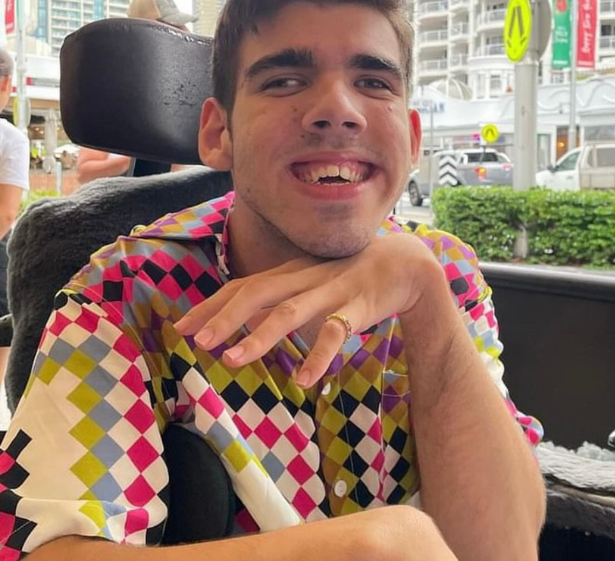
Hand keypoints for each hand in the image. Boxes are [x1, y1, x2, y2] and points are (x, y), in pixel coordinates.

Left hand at [173, 233, 442, 386]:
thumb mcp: (310, 283)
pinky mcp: (358, 306)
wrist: (404, 263)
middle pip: (257, 292)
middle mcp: (304, 278)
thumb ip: (280, 297)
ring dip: (260, 336)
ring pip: (290, 311)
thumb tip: (241, 320)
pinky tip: (305, 381)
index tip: (182, 328)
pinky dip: (319, 355)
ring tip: (233, 361)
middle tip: (198, 343)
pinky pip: (336, 332)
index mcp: (290, 273)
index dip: (212, 306)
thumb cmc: (349, 276)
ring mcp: (330, 290)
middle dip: (225, 317)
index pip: (242, 286)